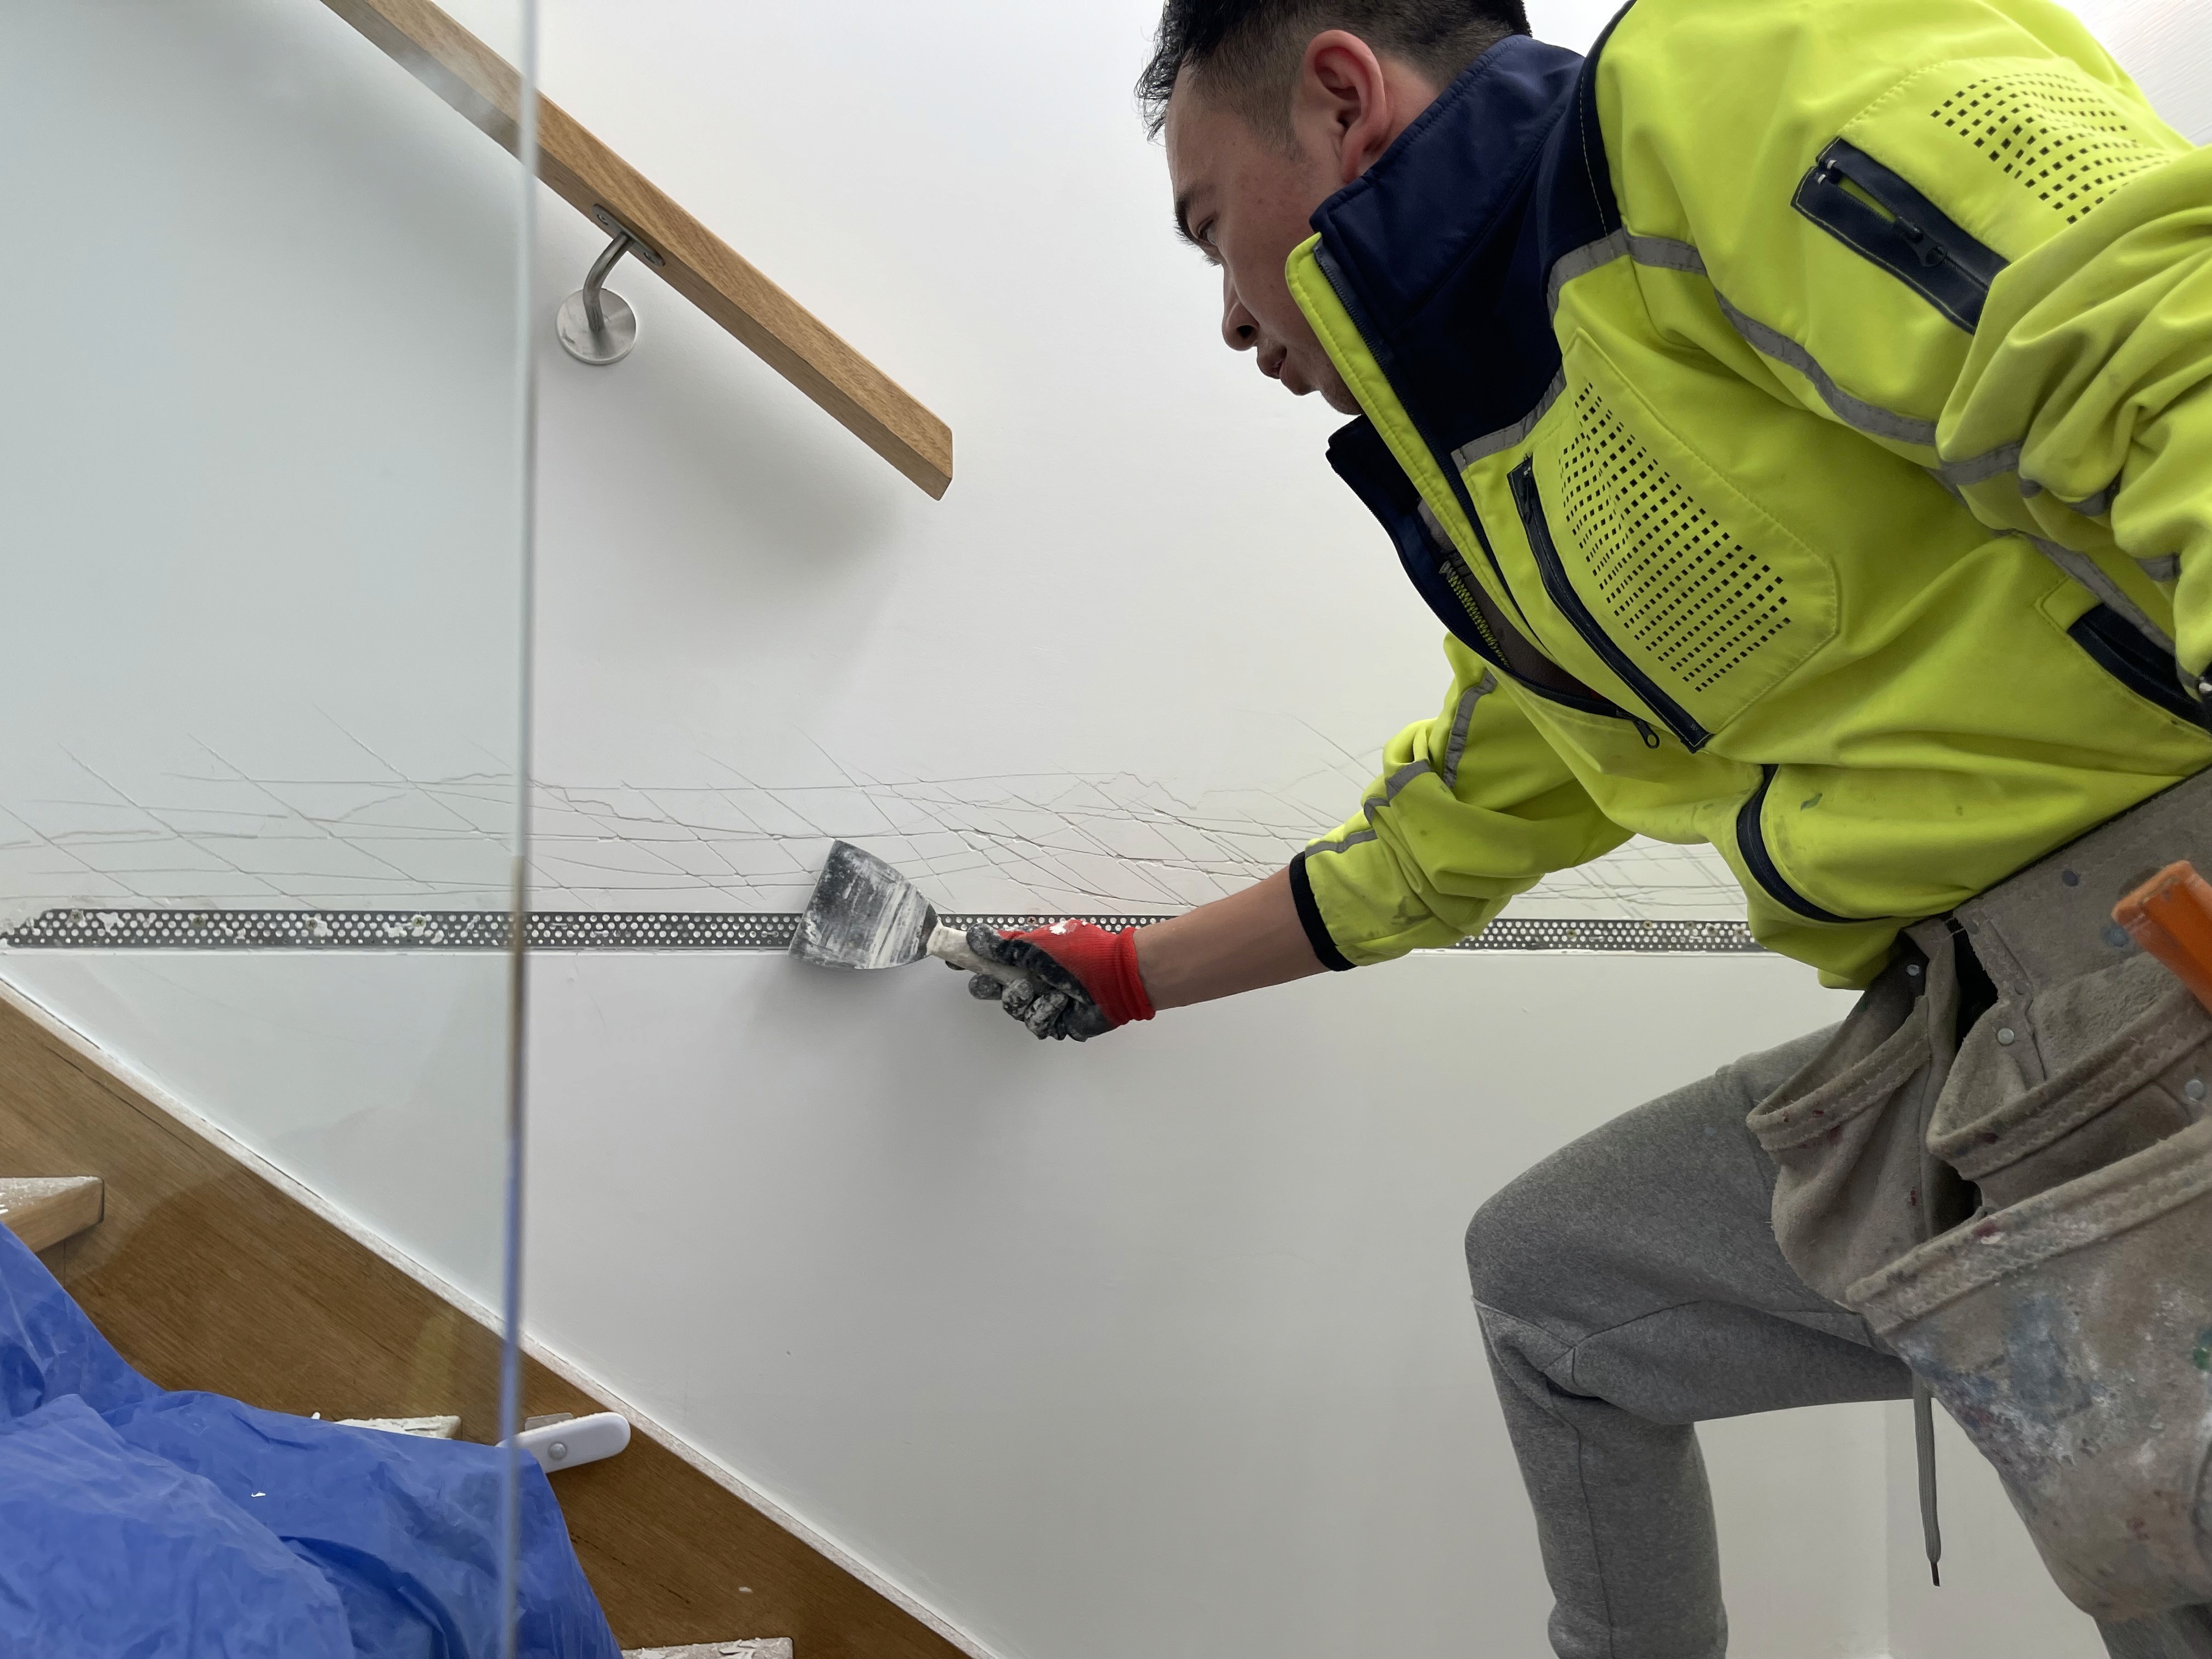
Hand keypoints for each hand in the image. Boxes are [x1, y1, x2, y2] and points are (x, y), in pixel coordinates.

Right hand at [961, 921, 1154, 1041]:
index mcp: (1028, 956)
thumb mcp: (1039, 943)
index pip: (991, 959)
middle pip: (995, 988)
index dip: (972, 960)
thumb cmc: (1083, 954)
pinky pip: (1035, 1023)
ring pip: (1013, 1008)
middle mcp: (1033, 978)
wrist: (1117, 978)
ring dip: (1025, 999)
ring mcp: (1043, 1000)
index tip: (955, 959)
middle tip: (995, 983)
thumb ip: (1003, 945)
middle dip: (990, 986)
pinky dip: (1046, 1012)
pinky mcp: (1055, 1022)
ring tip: (1042, 990)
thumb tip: (975, 936)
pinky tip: (1061, 1004)